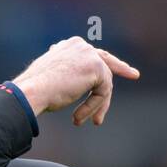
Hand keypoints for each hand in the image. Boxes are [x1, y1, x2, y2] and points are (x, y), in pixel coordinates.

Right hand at [13, 37, 139, 125]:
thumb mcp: (52, 79)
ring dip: (96, 105)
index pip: (91, 54)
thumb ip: (66, 76)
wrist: (31, 91)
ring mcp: (89, 54)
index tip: (115, 67)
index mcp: (68, 46)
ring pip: (104, 83)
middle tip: (134, 74)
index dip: (104, 63)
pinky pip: (103, 92)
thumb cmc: (36, 91)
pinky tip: (78, 117)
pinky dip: (93, 107)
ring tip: (87, 121)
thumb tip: (73, 83)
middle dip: (121, 68)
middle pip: (105, 60)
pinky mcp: (96, 67)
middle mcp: (80, 45)